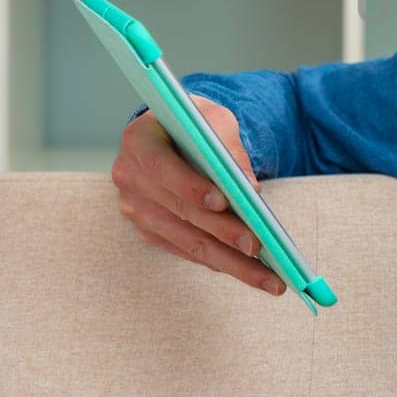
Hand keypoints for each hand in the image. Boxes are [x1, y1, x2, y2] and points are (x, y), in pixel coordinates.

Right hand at [111, 95, 285, 295]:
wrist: (170, 132)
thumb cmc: (196, 123)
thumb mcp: (214, 119)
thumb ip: (229, 149)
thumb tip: (250, 191)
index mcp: (140, 140)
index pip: (162, 167)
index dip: (191, 186)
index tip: (223, 202)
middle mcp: (130, 177)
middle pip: (181, 212)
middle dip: (223, 232)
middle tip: (258, 247)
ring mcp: (136, 209)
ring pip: (187, 241)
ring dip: (229, 261)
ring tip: (266, 276)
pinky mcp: (147, 231)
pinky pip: (185, 250)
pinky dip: (217, 260)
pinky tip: (246, 270)